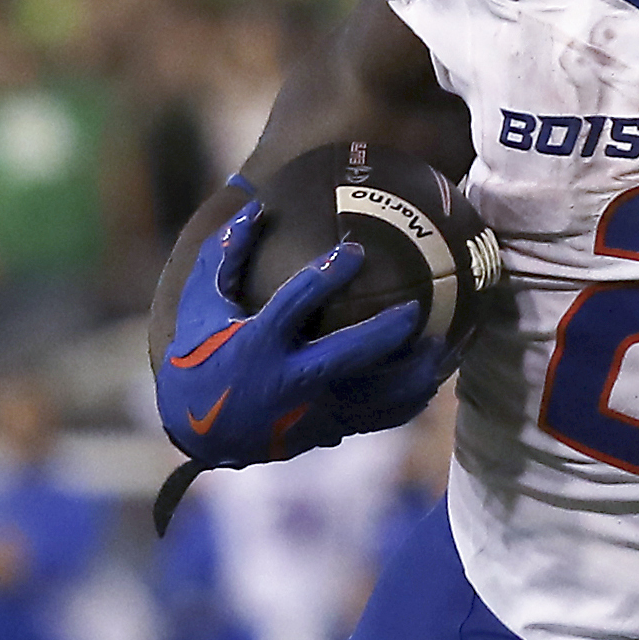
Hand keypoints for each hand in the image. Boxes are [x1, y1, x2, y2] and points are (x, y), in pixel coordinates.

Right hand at [154, 197, 437, 471]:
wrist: (199, 431)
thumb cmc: (199, 355)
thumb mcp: (200, 304)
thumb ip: (224, 256)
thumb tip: (255, 207)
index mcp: (257, 344)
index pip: (296, 304)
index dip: (327, 275)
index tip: (357, 251)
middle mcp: (286, 381)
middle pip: (345, 356)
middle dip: (383, 333)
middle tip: (414, 308)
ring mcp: (309, 412)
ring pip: (370, 398)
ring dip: (409, 374)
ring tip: (439, 347)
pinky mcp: (324, 432)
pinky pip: (376, 419)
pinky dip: (407, 402)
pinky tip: (430, 380)